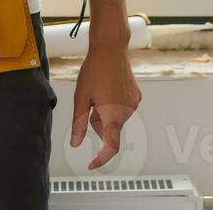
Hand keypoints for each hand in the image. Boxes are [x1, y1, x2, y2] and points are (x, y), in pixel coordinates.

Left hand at [69, 42, 142, 170]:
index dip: (101, 159)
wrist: (111, 48)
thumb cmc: (94, 70)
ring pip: (115, 118)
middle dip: (97, 122)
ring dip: (105, 111)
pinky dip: (114, 104)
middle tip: (89, 102)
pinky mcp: (136, 96)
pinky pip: (122, 107)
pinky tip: (108, 86)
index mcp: (113, 116)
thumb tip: (75, 144)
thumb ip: (78, 123)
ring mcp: (134, 104)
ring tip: (99, 89)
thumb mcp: (81, 97)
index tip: (92, 164)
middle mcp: (127, 113)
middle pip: (109, 129)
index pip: (111, 147)